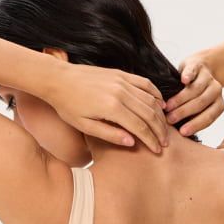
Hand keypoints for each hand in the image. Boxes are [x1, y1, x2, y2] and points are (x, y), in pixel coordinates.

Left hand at [45, 63, 168, 152]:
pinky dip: (155, 94)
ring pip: (150, 99)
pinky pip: (144, 83)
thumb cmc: (67, 105)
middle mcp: (120, 92)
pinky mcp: (120, 74)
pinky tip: (160, 104)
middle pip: (149, 114)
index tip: (158, 150)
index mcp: (111, 108)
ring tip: (164, 127)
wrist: (58, 79)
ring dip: (160, 114)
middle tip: (165, 142)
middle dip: (160, 130)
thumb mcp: (85, 126)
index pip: (140, 127)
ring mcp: (122, 81)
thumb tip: (132, 142)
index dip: (151, 140)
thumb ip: (110, 135)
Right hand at [164, 51, 223, 135]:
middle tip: (170, 119)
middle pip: (201, 103)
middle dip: (184, 112)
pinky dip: (189, 76)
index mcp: (218, 104)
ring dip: (181, 99)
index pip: (209, 117)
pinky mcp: (198, 66)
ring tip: (167, 106)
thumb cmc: (194, 97)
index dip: (195, 125)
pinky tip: (182, 81)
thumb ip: (191, 120)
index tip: (182, 132)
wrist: (200, 69)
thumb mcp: (197, 110)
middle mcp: (216, 91)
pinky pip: (193, 71)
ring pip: (196, 89)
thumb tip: (179, 139)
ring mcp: (207, 77)